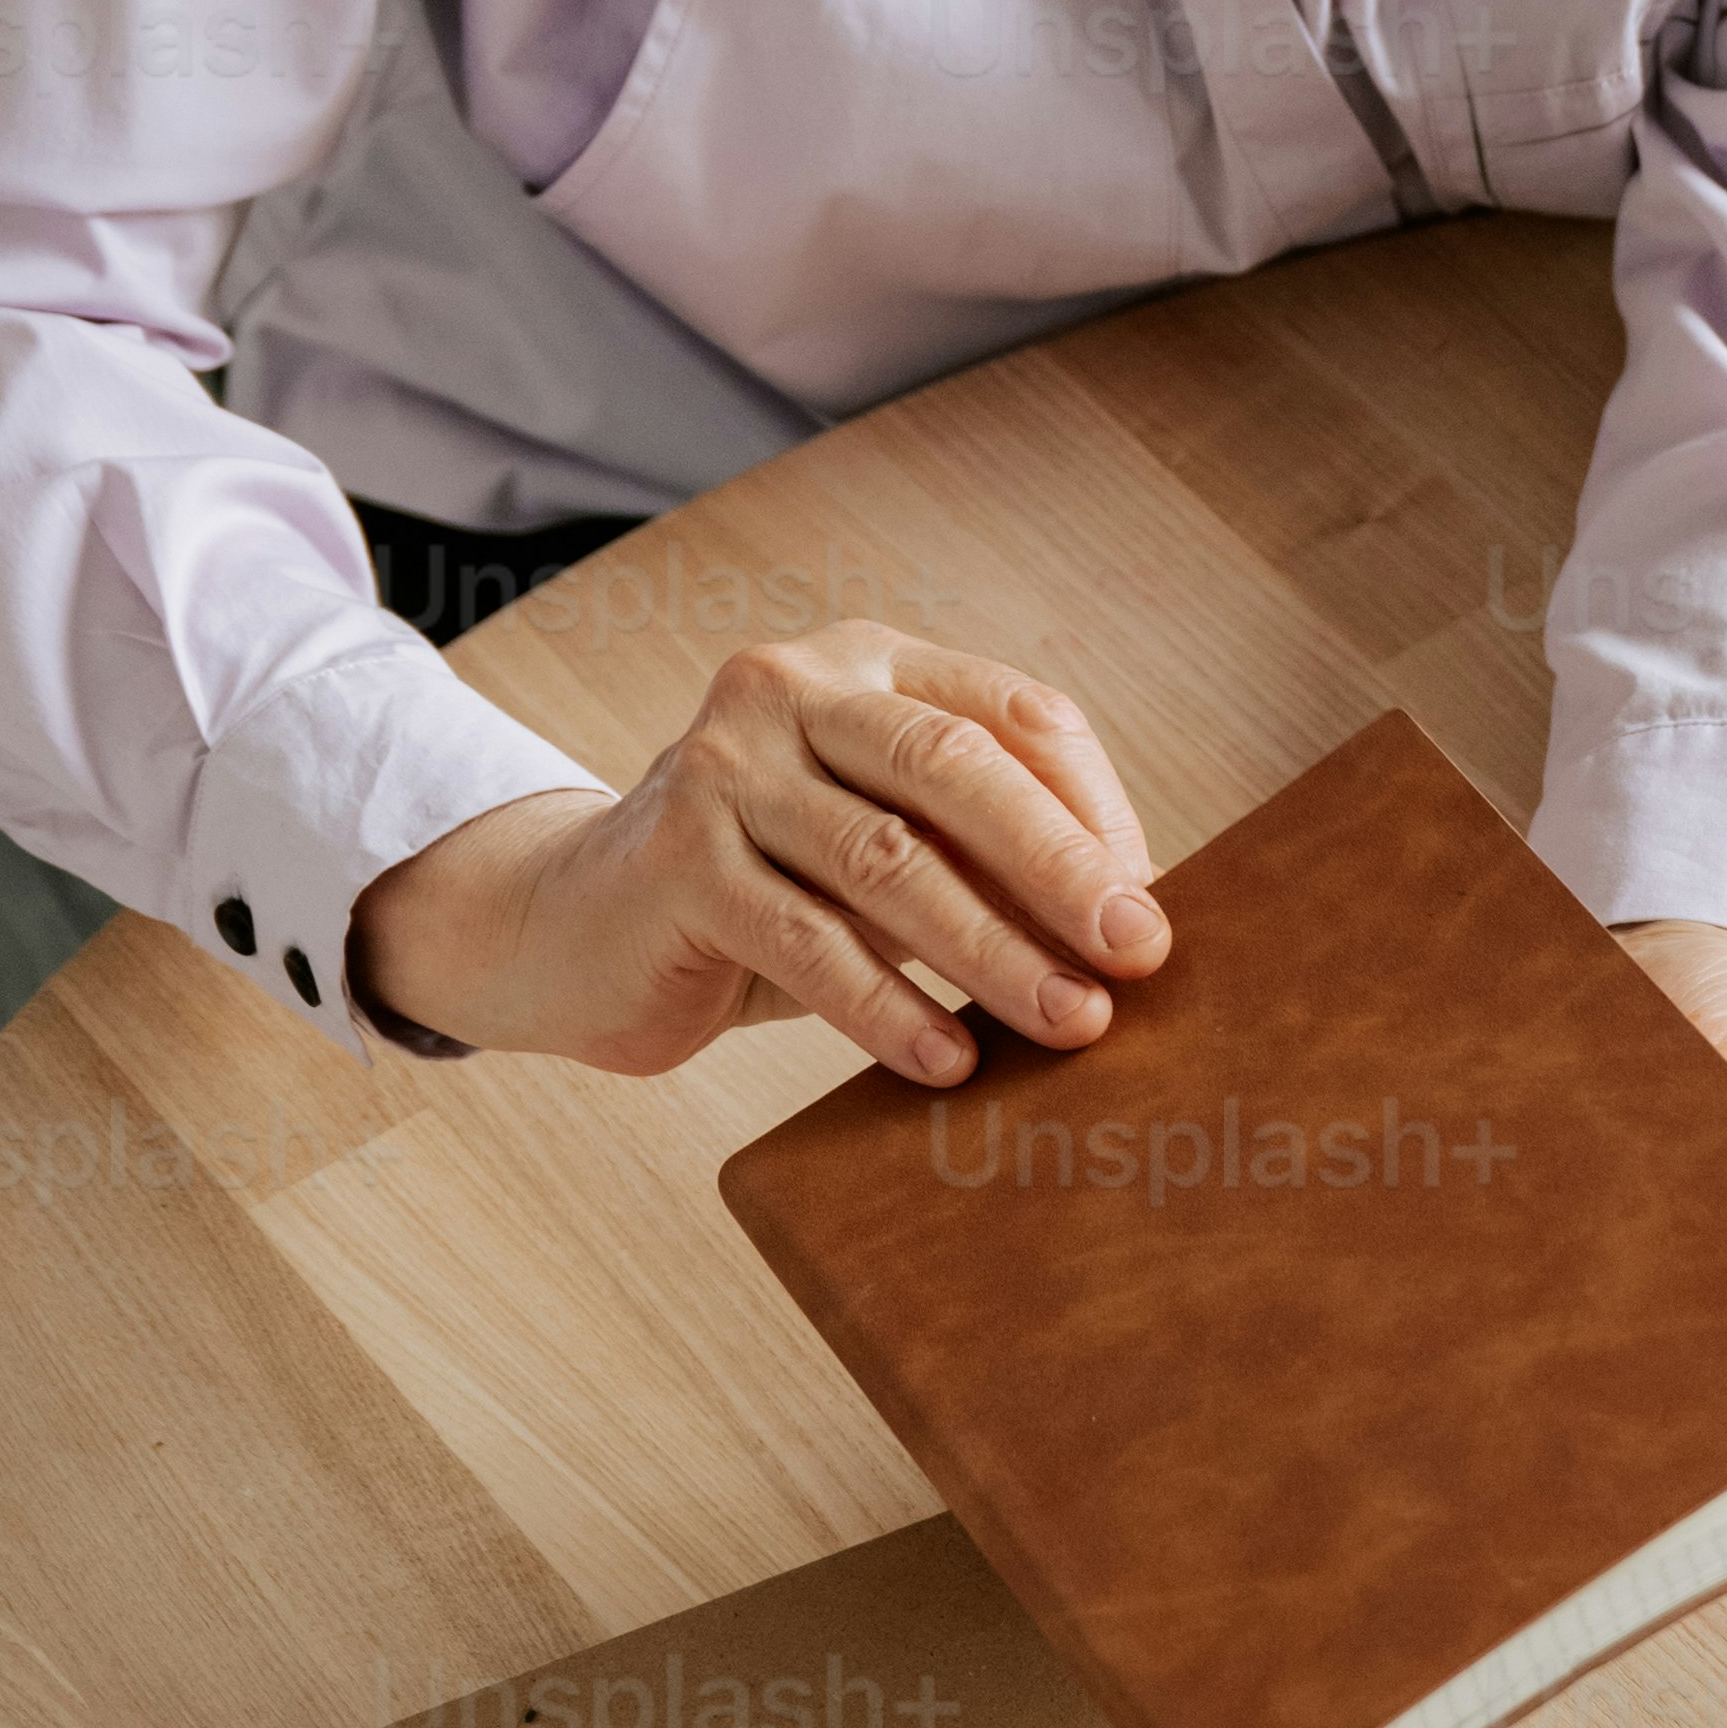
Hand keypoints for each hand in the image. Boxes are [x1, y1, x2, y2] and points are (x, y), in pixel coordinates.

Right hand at [350, 626, 1163, 1083]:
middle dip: (1062, 868)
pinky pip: (805, 941)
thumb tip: (1137, 915)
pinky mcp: (674, 856)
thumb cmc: (768, 892)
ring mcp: (724, 765)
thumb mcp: (879, 851)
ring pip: (887, 859)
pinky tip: (947, 1061)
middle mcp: (794, 688)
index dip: (1096, 807)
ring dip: (992, 952)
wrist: (573, 926)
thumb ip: (979, 856)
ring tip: (1068, 1022)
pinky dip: (886, 1007)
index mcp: (869, 666)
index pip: (1016, 713)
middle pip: (958, 768)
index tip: (1153, 901)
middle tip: (1140, 952)